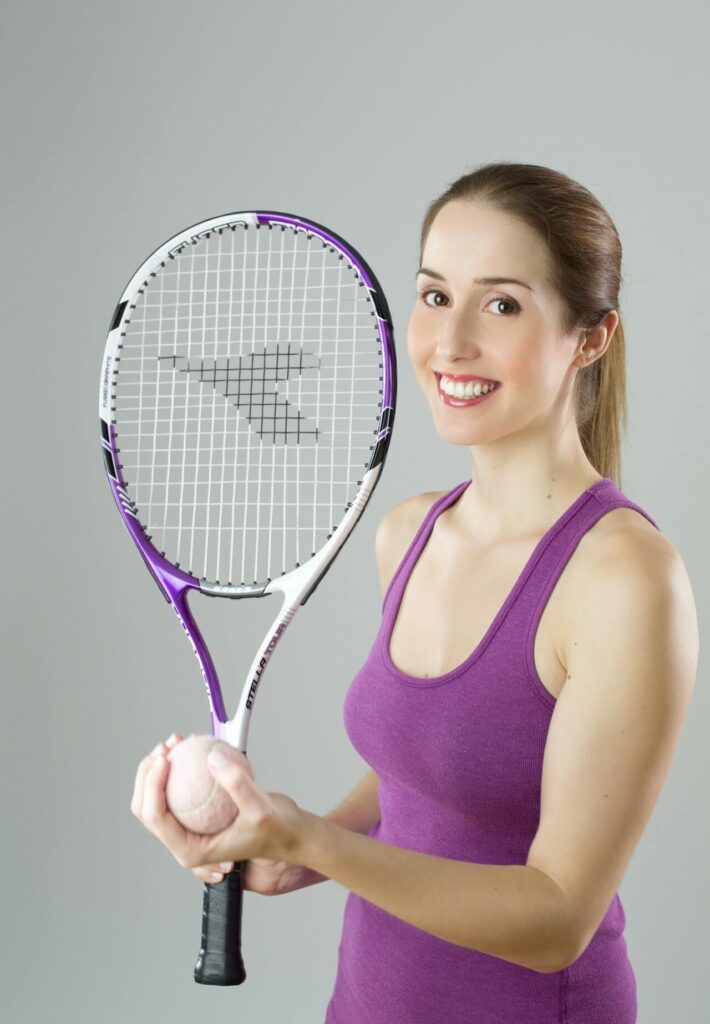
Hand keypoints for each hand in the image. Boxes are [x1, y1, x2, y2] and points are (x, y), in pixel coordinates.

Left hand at [130, 733, 309, 873]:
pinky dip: (180, 766)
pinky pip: (179, 787)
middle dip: (148, 774)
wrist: (292, 832)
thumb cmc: (277, 831)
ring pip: (159, 796)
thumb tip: (212, 757)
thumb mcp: (261, 808)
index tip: (166, 758)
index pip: (157, 818)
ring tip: (175, 742)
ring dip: (160, 767)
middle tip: (166, 747)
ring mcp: (189, 826)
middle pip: (147, 807)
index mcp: (190, 850)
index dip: (152, 785)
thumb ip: (237, 783)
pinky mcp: (197, 812)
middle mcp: (184, 840)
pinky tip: (190, 744)